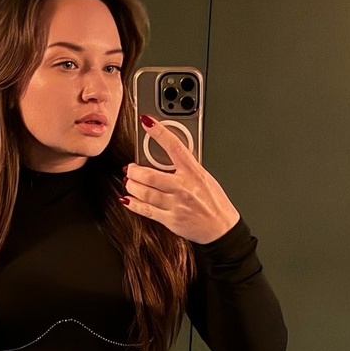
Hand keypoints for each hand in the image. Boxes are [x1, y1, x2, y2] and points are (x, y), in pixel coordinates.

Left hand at [121, 115, 240, 244]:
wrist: (221, 228)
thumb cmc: (213, 202)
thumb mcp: (204, 177)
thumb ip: (185, 167)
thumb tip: (165, 157)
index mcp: (194, 172)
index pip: (175, 147)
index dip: (159, 133)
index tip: (147, 122)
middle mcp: (184, 188)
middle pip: (150, 176)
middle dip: (135, 171)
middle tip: (130, 168)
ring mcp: (176, 205)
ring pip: (145, 193)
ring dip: (132, 186)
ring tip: (129, 182)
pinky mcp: (171, 220)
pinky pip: (147, 211)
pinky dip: (134, 204)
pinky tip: (128, 199)